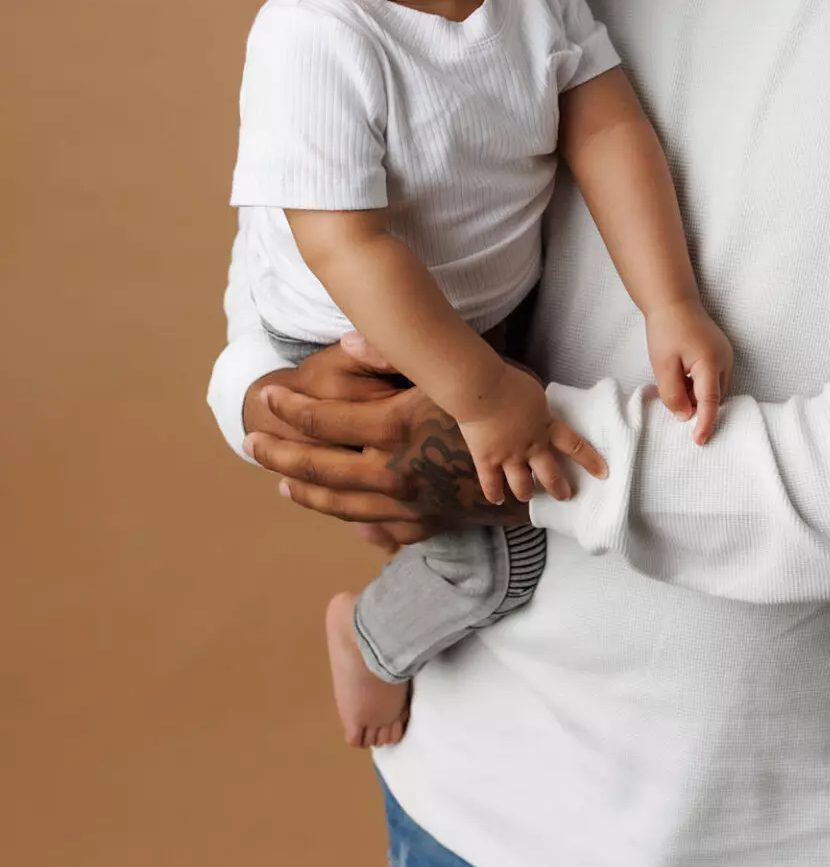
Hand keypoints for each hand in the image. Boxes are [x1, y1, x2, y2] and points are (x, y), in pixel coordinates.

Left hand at [241, 334, 527, 534]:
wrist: (543, 470)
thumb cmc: (497, 406)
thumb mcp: (446, 376)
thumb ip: (394, 359)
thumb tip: (346, 339)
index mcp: (394, 431)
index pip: (323, 422)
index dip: (288, 409)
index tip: (265, 396)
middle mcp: (393, 473)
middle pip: (317, 468)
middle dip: (279, 453)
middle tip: (249, 442)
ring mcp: (406, 506)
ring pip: (339, 503)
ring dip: (304, 490)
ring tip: (278, 477)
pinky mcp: (424, 525)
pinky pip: (375, 527)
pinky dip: (347, 519)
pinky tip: (332, 511)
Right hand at [458, 362, 608, 505]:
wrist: (481, 389)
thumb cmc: (507, 383)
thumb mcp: (535, 394)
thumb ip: (540, 410)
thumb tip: (540, 413)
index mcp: (546, 426)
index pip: (575, 446)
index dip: (590, 461)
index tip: (602, 473)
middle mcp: (531, 446)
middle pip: (550, 475)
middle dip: (559, 488)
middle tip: (564, 495)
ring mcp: (509, 457)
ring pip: (522, 486)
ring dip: (527, 492)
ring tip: (528, 495)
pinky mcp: (486, 460)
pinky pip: (491, 484)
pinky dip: (494, 494)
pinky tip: (498, 499)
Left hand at [645, 300, 733, 444]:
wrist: (674, 301)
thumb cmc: (667, 330)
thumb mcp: (662, 364)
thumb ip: (673, 393)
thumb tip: (684, 417)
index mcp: (710, 363)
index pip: (710, 402)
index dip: (705, 423)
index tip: (699, 441)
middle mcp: (725, 361)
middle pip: (714, 397)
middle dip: (696, 404)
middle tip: (672, 390)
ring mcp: (726, 356)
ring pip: (715, 389)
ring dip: (697, 394)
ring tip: (676, 376)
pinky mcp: (722, 354)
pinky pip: (714, 379)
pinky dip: (699, 384)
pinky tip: (683, 372)